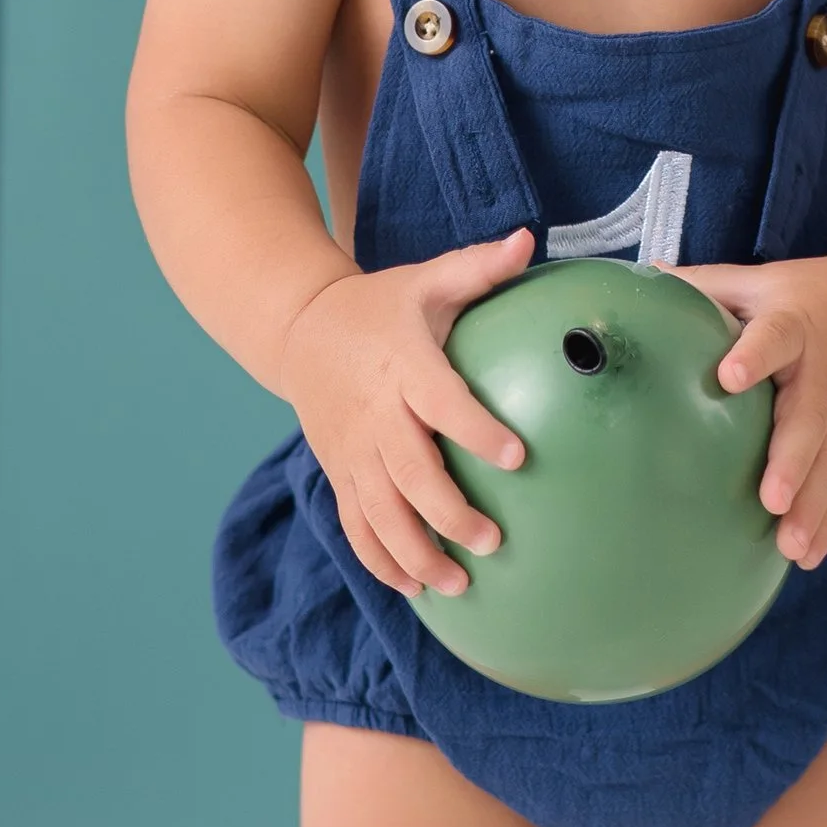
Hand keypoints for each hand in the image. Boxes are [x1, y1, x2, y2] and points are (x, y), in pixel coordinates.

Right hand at [278, 229, 533, 599]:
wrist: (299, 328)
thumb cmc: (381, 306)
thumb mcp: (425, 280)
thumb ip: (477, 267)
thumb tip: (527, 239)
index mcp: (403, 366)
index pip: (442, 402)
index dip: (477, 430)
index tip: (517, 456)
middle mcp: (375, 415)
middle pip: (409, 474)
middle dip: (448, 513)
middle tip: (492, 541)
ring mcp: (352, 450)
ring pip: (379, 513)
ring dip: (415, 553)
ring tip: (457, 585)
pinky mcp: (339, 471)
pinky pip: (355, 524)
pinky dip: (379, 560)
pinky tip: (412, 588)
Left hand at [670, 250, 826, 569]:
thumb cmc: (813, 293)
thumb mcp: (763, 280)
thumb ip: (706, 285)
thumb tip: (641, 276)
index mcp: (796, 325)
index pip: (776, 336)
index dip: (755, 354)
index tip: (730, 377)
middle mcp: (825, 373)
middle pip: (810, 419)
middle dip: (793, 460)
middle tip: (771, 497)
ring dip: (813, 506)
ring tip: (790, 545)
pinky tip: (808, 556)